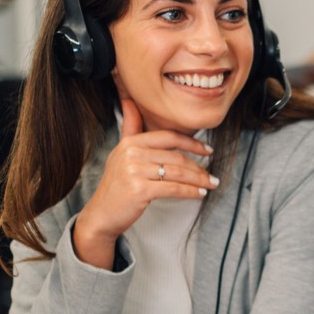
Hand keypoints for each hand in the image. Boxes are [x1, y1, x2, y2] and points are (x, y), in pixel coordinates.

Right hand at [71, 98, 217, 267]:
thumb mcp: (120, 153)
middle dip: (199, 168)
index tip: (208, 150)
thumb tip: (129, 100)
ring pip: (178, 173)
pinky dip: (191, 192)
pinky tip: (200, 194)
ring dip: (199, 180)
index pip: (169, 137)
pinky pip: (174, 188)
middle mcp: (131, 154)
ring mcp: (134, 171)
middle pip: (176, 157)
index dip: (192, 143)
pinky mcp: (140, 190)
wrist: (102, 214)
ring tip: (211, 185)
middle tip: (212, 176)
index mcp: (130, 142)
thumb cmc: (117, 185)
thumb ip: (130, 128)